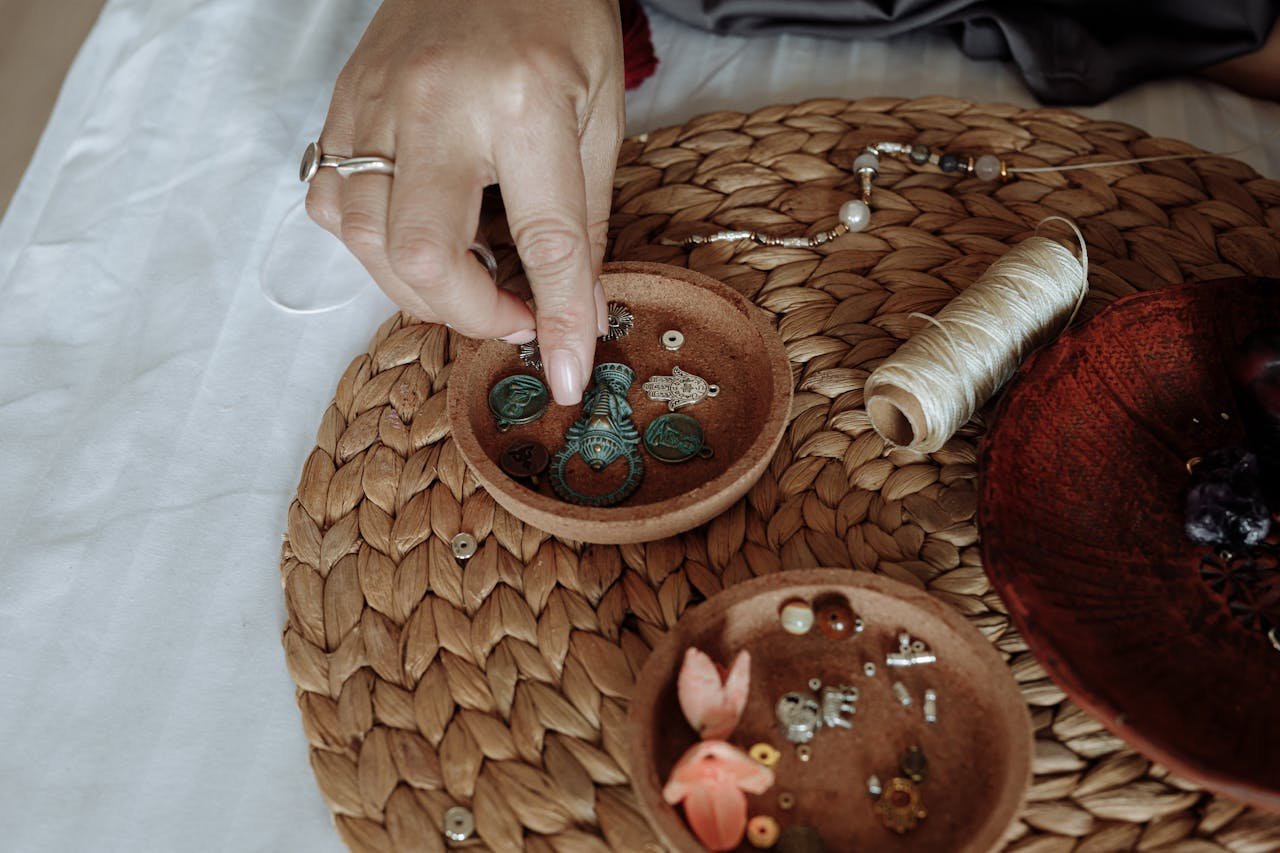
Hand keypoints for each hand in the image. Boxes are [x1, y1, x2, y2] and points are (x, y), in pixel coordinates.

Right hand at [307, 0, 624, 403]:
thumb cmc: (557, 15)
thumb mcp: (600, 113)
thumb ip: (584, 219)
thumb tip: (577, 312)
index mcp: (524, 101)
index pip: (542, 241)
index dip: (557, 320)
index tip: (563, 373)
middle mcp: (438, 104)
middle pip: (420, 255)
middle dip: (465, 314)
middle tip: (510, 316)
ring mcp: (376, 100)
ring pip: (360, 235)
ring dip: (413, 286)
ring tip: (466, 280)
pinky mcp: (343, 100)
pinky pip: (330, 197)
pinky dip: (366, 241)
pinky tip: (413, 233)